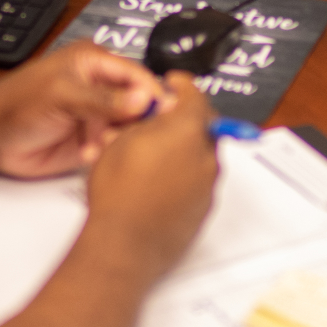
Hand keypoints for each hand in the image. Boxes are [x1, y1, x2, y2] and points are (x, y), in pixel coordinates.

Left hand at [0, 42, 165, 178]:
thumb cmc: (15, 105)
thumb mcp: (61, 95)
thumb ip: (103, 99)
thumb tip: (142, 99)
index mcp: (95, 63)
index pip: (137, 75)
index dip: (153, 93)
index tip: (165, 112)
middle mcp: (101, 88)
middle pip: (140, 102)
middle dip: (138, 120)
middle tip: (127, 132)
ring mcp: (98, 116)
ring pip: (130, 128)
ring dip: (120, 139)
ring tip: (99, 144)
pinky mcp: (92, 141)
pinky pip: (114, 147)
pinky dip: (107, 153)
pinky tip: (87, 154)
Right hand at [81, 73, 217, 281]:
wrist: (123, 243)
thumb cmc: (118, 195)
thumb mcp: (119, 140)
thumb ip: (144, 121)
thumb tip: (153, 114)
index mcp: (187, 131)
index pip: (194, 95)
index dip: (181, 85)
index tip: (174, 83)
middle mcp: (205, 157)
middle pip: (202, 126)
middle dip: (183, 120)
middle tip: (160, 121)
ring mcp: (208, 185)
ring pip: (201, 155)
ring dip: (183, 149)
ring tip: (152, 156)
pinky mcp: (204, 209)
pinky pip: (198, 182)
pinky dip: (184, 175)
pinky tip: (158, 182)